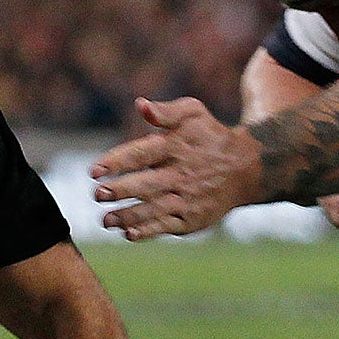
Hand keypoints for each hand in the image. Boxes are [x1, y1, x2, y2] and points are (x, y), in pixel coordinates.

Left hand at [91, 97, 252, 240]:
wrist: (245, 168)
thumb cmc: (209, 136)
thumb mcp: (193, 113)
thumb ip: (165, 111)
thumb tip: (141, 104)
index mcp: (176, 147)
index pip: (141, 154)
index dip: (116, 162)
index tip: (93, 171)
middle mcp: (181, 174)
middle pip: (145, 185)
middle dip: (119, 191)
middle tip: (97, 194)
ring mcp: (187, 199)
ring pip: (153, 209)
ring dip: (127, 216)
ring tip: (105, 220)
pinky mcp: (191, 219)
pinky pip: (166, 226)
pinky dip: (148, 231)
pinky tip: (129, 233)